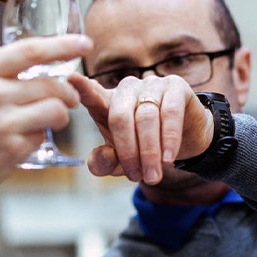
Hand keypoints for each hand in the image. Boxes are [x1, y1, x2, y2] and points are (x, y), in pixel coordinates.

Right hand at [0, 34, 92, 202]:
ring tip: (45, 119)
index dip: (64, 45)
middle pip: (51, 84)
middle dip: (66, 92)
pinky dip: (39, 137)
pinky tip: (22, 140)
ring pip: (56, 110)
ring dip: (58, 115)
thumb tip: (29, 67)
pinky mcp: (10, 151)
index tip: (84, 43)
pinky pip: (43, 136)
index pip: (31, 50)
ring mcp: (2, 123)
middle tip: (65, 98)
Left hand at [70, 73, 213, 183]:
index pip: (90, 95)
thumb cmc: (144, 146)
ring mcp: (150, 84)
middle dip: (128, 151)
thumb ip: (105, 162)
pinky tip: (168, 158)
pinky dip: (169, 138)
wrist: (186, 138)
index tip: (70, 79)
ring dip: (149, 152)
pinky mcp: (175, 86)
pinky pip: (170, 113)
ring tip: (153, 176)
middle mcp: (126, 89)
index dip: (81, 88)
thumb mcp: (121, 160)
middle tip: (136, 177)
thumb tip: (103, 156)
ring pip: (146, 118)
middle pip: (120, 117)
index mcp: (106, 102)